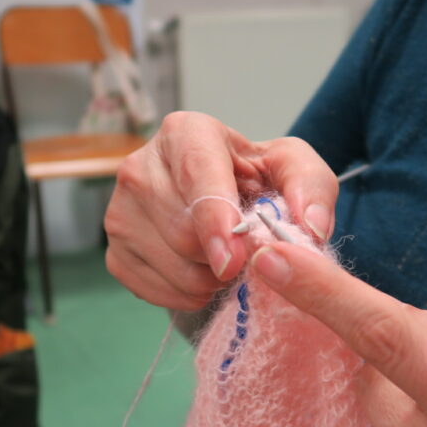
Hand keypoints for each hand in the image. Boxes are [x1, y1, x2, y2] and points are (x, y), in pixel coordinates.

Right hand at [104, 111, 337, 310]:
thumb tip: (310, 228)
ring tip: (226, 261)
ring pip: (171, 266)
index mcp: (185, 132)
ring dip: (211, 279)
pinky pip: (154, 290)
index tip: (234, 260)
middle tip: (247, 254)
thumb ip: (312, 189)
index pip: (196, 176)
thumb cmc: (258, 180)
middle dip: (224, 256)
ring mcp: (119, 210)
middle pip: (182, 231)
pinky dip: (188, 294)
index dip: (215, 220)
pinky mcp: (113, 250)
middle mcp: (140, 165)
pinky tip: (202, 273)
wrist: (223, 201)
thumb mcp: (295, 170)